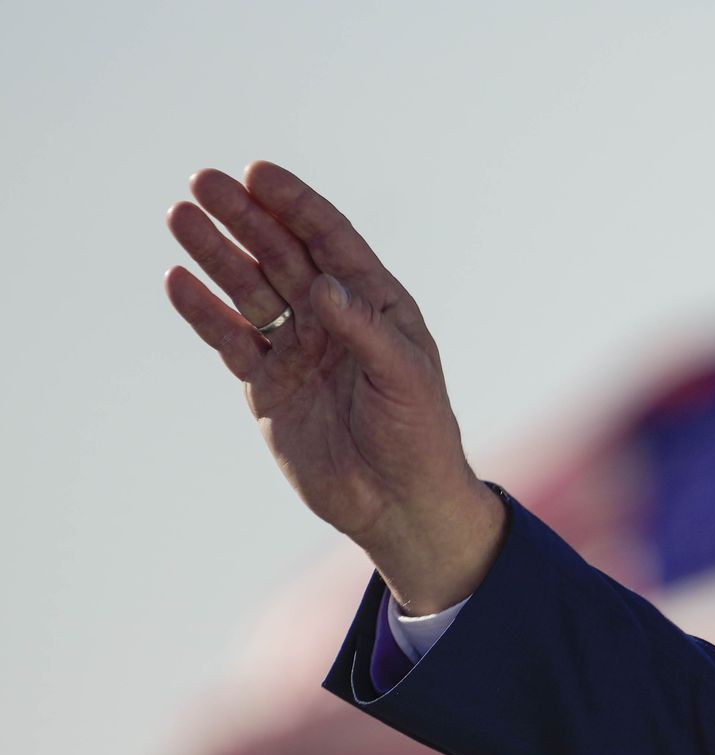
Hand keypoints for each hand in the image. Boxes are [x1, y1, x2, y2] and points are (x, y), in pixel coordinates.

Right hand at [165, 161, 503, 612]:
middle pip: (282, 255)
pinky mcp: (268, 387)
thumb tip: (322, 285)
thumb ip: (365, 330)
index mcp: (376, 305)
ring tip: (180, 216)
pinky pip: (231, 340)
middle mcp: (334, 319)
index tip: (259, 173)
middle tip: (204, 181)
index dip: (296, 205)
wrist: (399, 504)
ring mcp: (298, 351)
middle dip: (245, 217)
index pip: (331, 242)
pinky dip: (204, 312)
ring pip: (250, 290)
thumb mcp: (405, 379)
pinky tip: (178, 281)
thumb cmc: (419, 437)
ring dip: (216, 254)